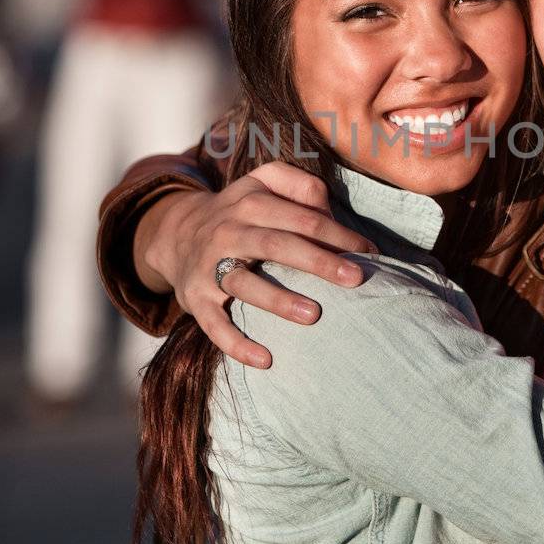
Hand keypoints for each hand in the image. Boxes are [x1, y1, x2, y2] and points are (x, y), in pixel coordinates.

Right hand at [136, 161, 375, 367]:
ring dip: (278, 300)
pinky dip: (236, 343)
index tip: (368, 252)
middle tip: (355, 278)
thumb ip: (299, 186)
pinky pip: (214, 325)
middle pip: (277, 244)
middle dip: (318, 261)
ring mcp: (209, 267)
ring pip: (244, 284)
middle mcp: (228, 232)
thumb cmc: (239, 211)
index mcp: (251, 202)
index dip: (337, 233)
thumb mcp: (263, 183)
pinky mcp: (195, 299)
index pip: (301, 217)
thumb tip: (331, 212)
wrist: (175, 234)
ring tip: (313, 316)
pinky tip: (265, 360)